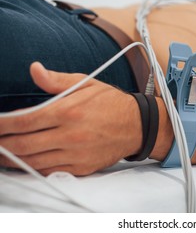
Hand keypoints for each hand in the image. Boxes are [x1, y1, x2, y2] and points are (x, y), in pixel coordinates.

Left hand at [0, 62, 141, 175]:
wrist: (137, 125)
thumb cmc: (111, 102)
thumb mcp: (86, 83)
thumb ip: (56, 80)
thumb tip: (34, 69)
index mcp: (68, 111)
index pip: (23, 121)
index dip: (1, 124)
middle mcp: (69, 135)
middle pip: (22, 145)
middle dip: (1, 144)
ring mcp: (75, 154)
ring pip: (32, 161)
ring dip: (11, 159)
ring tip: (2, 153)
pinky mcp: (81, 167)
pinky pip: (49, 171)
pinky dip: (32, 168)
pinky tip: (25, 161)